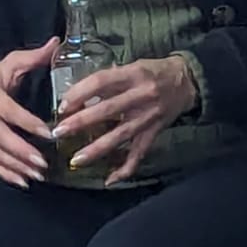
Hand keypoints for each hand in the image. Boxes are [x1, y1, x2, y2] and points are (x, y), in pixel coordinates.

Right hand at [0, 39, 59, 187]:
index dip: (27, 122)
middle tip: (42, 162)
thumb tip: (56, 42)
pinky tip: (22, 181)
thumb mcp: (12, 63)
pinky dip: (4, 173)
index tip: (48, 133)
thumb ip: (33, 57)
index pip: (8, 110)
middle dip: (20, 150)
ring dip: (15, 165)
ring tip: (37, 174)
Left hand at [51, 56, 196, 184]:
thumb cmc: (154, 71)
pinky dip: (125, 169)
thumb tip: (77, 92)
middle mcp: (141, 96)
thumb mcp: (132, 65)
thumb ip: (109, 78)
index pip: (102, 82)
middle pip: (107, 110)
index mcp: (133, 74)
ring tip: (75, 160)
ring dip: (96, 149)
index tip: (62, 105)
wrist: (187, 81)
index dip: (80, 93)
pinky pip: (139, 154)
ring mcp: (148, 117)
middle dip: (81, 122)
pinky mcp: (154, 133)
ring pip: (119, 135)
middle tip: (59, 132)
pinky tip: (109, 180)